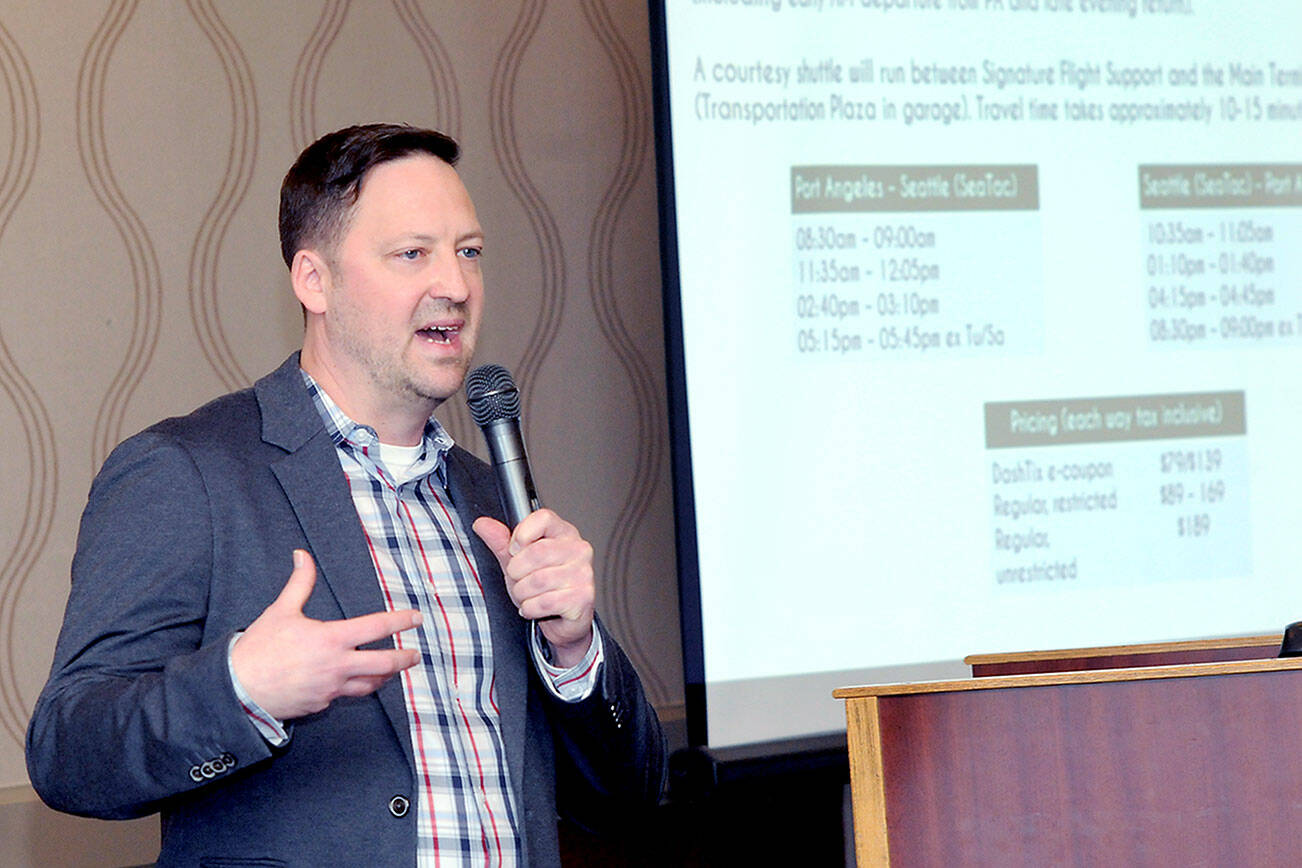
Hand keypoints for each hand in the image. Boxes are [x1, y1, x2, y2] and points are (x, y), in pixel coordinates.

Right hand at [229, 550, 422, 720]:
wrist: (237, 690)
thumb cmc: (259, 649)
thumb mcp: (281, 611)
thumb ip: (300, 583)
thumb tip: (303, 555)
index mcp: (332, 639)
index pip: (377, 627)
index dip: (401, 621)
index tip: (416, 618)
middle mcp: (338, 666)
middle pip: (385, 664)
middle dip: (404, 659)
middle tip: (415, 655)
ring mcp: (331, 689)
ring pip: (369, 686)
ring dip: (384, 677)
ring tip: (392, 671)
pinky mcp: (321, 705)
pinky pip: (344, 696)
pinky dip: (354, 688)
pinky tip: (355, 682)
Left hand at [473, 509, 594, 667]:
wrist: (561, 620)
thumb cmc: (543, 587)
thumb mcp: (518, 562)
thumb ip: (501, 542)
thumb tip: (482, 524)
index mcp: (564, 533)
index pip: (543, 518)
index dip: (521, 534)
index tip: (514, 549)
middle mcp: (579, 550)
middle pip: (536, 552)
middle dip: (517, 572)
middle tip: (520, 579)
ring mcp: (584, 574)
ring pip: (538, 580)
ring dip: (522, 593)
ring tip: (527, 595)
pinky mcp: (582, 598)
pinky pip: (545, 602)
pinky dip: (530, 608)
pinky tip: (534, 607)